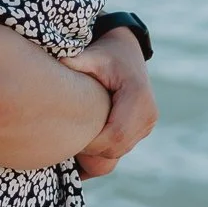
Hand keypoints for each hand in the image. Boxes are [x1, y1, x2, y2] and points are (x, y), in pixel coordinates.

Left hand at [62, 27, 156, 177]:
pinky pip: (120, 150)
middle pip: (116, 148)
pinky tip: (84, 137)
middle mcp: (148, 114)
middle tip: (65, 140)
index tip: (66, 136)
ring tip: (73, 137)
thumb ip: (77, 62)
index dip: (90, 142)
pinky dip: (100, 149)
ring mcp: (147, 125)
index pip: (115, 135)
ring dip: (94, 152)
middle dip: (89, 151)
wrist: (127, 53)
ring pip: (117, 152)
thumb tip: (59, 63)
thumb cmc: (107, 54)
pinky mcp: (142, 130)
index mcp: (138, 97)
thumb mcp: (92, 55)